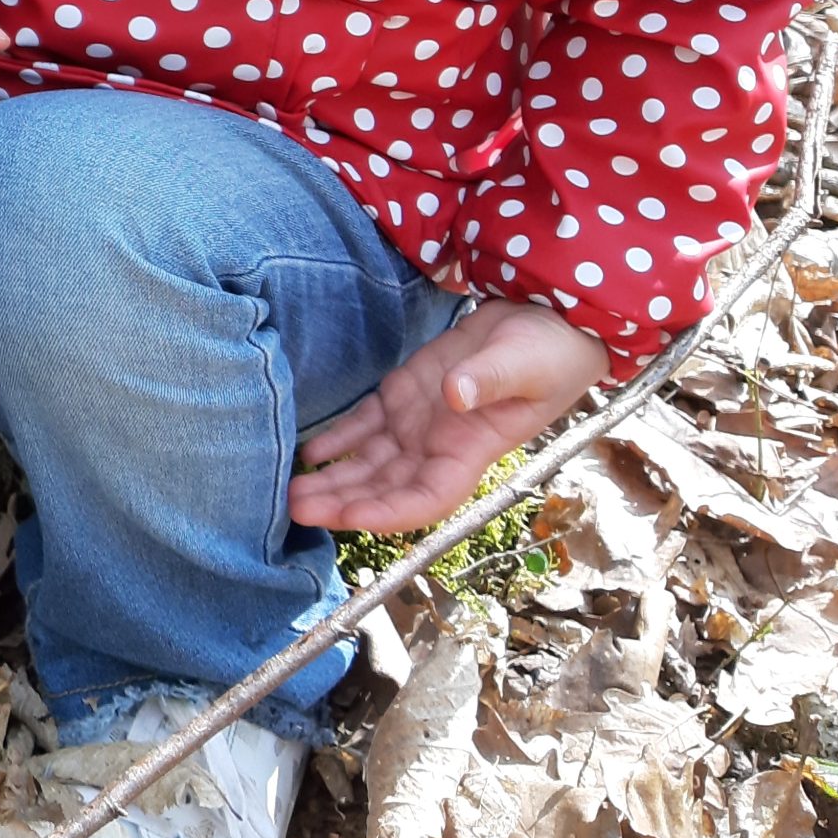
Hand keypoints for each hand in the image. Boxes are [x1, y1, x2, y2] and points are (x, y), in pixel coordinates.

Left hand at [289, 299, 610, 534]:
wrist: (545, 321)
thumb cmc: (549, 350)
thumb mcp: (524, 362)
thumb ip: (487, 379)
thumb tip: (455, 395)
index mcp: (471, 449)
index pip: (427, 496)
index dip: (389, 511)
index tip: (351, 516)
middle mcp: (439, 446)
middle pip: (385, 487)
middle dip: (342, 501)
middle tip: (295, 509)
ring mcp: (419, 423)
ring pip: (369, 462)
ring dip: (332, 478)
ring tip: (289, 492)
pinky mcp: (404, 394)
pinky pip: (364, 425)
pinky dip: (336, 439)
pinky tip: (308, 452)